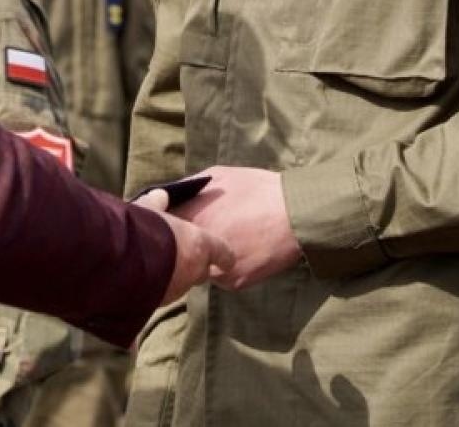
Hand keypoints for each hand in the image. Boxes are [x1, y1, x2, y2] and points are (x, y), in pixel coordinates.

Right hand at [135, 191, 234, 303]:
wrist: (124, 263)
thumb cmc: (143, 231)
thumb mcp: (149, 211)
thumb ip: (158, 204)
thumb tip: (162, 195)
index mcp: (199, 244)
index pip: (222, 253)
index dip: (224, 256)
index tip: (228, 260)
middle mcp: (193, 270)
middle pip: (202, 273)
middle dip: (195, 267)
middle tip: (183, 257)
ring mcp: (177, 290)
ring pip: (181, 285)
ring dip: (174, 277)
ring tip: (159, 268)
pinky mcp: (159, 304)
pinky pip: (162, 294)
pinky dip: (157, 288)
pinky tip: (144, 281)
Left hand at [173, 166, 301, 290]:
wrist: (296, 213)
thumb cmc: (257, 189)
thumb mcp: (218, 175)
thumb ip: (189, 188)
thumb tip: (169, 196)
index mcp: (191, 218)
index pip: (162, 227)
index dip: (167, 224)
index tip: (175, 221)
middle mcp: (198, 246)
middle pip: (177, 251)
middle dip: (183, 243)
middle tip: (202, 232)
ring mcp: (214, 267)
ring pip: (198, 267)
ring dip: (204, 258)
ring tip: (227, 241)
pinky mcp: (232, 282)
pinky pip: (219, 276)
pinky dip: (224, 268)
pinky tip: (241, 251)